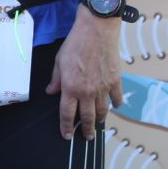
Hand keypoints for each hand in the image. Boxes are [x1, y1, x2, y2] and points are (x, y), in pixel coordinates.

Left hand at [46, 11, 121, 139]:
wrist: (96, 30)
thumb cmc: (75, 43)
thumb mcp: (59, 61)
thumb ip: (56, 79)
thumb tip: (51, 92)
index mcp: (71, 88)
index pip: (67, 114)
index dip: (66, 127)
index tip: (67, 135)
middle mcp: (87, 92)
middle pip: (87, 117)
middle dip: (86, 130)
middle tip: (87, 137)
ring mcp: (103, 88)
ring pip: (102, 111)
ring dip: (100, 120)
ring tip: (98, 124)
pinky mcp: (115, 81)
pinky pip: (116, 98)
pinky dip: (116, 104)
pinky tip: (115, 106)